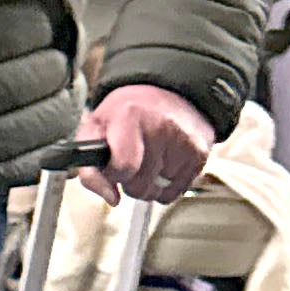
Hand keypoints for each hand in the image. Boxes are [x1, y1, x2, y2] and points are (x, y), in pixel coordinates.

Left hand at [74, 83, 213, 204]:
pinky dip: (167, 185)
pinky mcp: (200, 154)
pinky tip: (164, 164)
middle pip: (140, 186)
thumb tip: (111, 198)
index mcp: (129, 117)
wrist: (169, 91)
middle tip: (131, 160)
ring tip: (149, 158)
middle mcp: (161, 127)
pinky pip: (177, 191)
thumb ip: (89, 168)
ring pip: (158, 192)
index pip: (123, 168)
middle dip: (130, 181)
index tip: (114, 164)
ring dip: (150, 183)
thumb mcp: (96, 128)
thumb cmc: (127, 113)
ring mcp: (185, 141)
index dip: (114, 173)